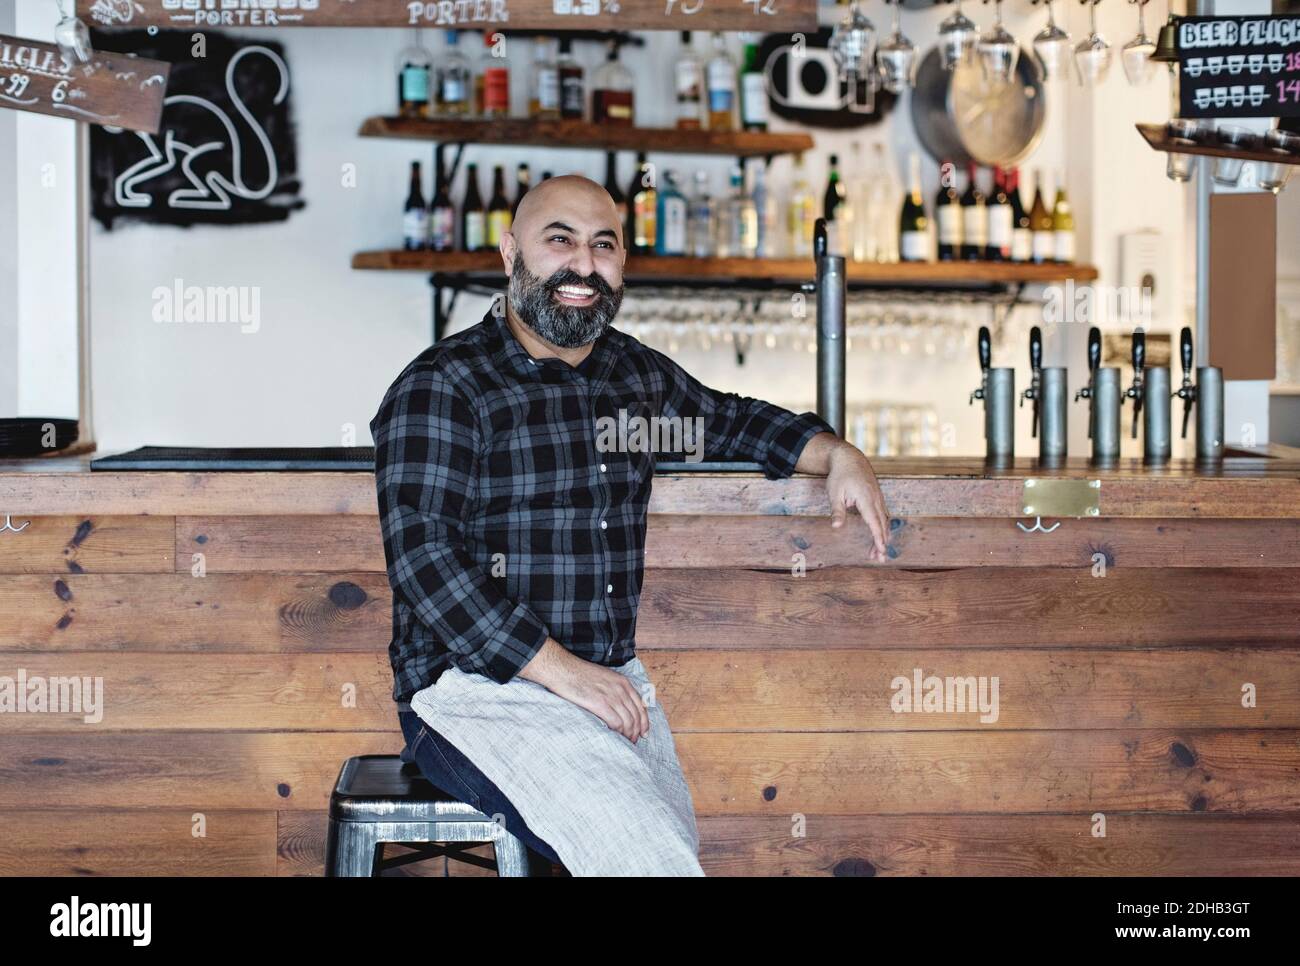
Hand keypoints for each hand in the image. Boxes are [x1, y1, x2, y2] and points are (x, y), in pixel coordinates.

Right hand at [550, 659, 650, 743]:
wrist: (563, 669)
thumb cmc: (579, 674)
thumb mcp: (604, 677)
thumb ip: (615, 689)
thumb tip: (620, 707)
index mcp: (623, 682)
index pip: (641, 706)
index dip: (644, 722)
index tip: (643, 733)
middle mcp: (620, 689)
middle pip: (636, 716)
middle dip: (637, 731)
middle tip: (633, 741)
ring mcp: (611, 696)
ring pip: (628, 721)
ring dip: (628, 734)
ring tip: (625, 742)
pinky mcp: (600, 704)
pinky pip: (616, 723)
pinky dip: (618, 732)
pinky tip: (615, 737)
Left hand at [826, 444, 890, 562]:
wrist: (849, 458)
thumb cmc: (840, 476)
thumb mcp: (834, 493)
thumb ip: (837, 511)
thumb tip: (836, 527)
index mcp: (866, 498)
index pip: (874, 522)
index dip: (878, 538)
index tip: (882, 550)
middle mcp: (876, 499)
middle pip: (882, 524)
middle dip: (882, 542)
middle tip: (879, 559)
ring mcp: (878, 497)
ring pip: (885, 520)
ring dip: (883, 536)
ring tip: (877, 553)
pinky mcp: (878, 497)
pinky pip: (884, 515)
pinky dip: (883, 527)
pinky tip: (881, 536)